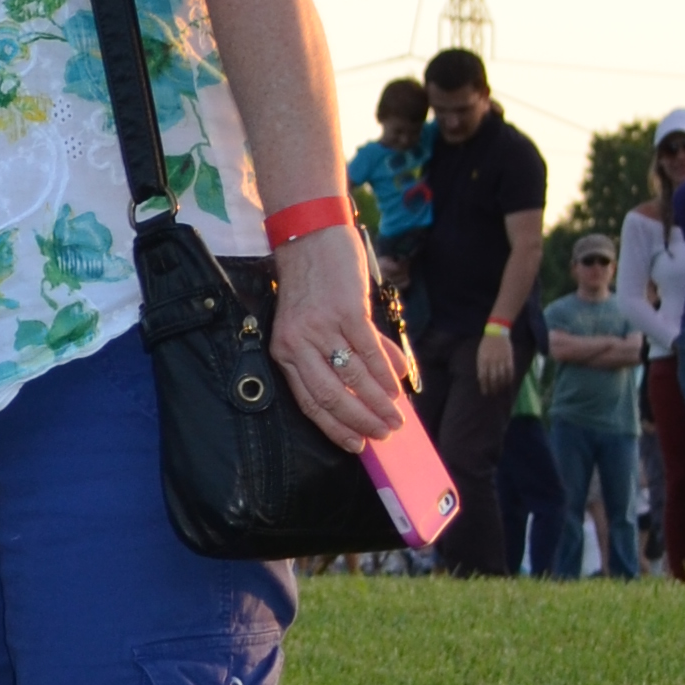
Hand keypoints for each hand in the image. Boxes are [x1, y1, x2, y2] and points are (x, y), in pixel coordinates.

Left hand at [266, 222, 407, 448]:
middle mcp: (299, 343)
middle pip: (331, 396)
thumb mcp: (318, 323)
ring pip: (354, 378)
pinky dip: (386, 374)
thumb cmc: (314, 283)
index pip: (309, 402)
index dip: (333, 427)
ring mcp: (322, 328)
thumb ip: (349, 355)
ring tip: (396, 417)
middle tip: (384, 435)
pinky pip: (369, 352)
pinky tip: (398, 387)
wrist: (311, 238)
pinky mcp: (346, 311)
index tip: (355, 446)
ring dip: (379, 402)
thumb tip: (390, 385)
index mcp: (286, 352)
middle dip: (360, 421)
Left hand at [476, 323, 515, 395]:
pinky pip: (510, 370)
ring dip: (501, 385)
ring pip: (501, 376)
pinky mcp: (509, 358)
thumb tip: (482, 379)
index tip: (485, 393)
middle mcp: (491, 362)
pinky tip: (509, 382)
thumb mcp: (480, 354)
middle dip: (493, 388)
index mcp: (482, 361)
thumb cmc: (486, 344)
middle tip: (493, 394)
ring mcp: (500, 360)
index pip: (483, 377)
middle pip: (492, 378)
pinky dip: (510, 378)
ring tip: (501, 390)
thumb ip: (481, 366)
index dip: (484, 386)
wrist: (496, 332)